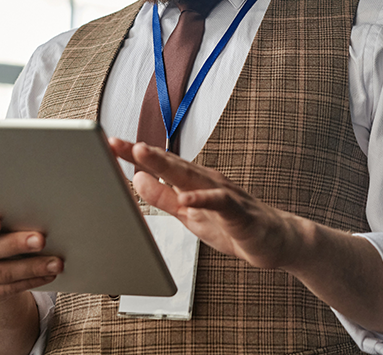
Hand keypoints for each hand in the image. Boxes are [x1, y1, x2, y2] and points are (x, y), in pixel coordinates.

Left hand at [108, 138, 303, 269]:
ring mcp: (223, 194)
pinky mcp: (238, 211)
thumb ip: (164, 199)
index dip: (133, 155)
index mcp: (192, 182)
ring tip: (143, 154)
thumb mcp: (188, 216)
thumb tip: (136, 180)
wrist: (274, 240)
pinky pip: (219, 203)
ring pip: (191, 176)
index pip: (159, 165)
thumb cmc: (230, 226)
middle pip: (170, 164)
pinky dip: (202, 199)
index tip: (108, 144)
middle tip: (116, 142)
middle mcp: (206, 181)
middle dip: (143, 153)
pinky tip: (187, 198)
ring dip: (167, 165)